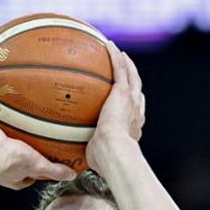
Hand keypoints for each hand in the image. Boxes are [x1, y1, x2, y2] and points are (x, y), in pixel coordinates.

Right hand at [0, 112, 76, 189]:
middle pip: (4, 160)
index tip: (36, 165)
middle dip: (9, 152)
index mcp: (11, 174)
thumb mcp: (37, 165)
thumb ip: (54, 170)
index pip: (22, 177)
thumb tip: (72, 175)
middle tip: (18, 143)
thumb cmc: (11, 161)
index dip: (29, 174)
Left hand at [86, 40, 145, 170]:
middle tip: (127, 71)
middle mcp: (136, 112)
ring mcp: (132, 101)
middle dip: (133, 80)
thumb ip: (86, 154)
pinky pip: (120, 69)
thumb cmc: (105, 160)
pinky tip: (108, 45)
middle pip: (137, 91)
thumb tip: (72, 164)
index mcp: (132, 127)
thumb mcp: (95, 157)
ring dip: (126, 63)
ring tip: (118, 53)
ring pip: (132, 77)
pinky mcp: (124, 93)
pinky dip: (116, 57)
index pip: (135, 112)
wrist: (114, 151)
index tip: (128, 99)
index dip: (134, 104)